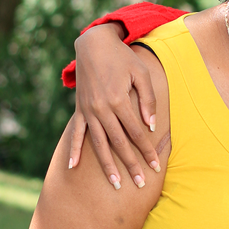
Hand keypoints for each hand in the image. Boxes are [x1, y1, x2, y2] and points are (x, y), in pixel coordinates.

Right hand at [68, 22, 159, 189]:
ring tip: (116, 184)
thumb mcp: (141, 73)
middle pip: (119, 143)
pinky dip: (74, 150)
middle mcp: (101, 109)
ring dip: (107, 165)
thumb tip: (151, 127)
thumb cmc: (123, 58)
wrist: (93, 44)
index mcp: (119, 101)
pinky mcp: (79, 109)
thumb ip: (148, 100)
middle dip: (131, 165)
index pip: (136, 133)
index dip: (147, 151)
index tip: (155, 167)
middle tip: (140, 184)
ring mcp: (88, 111)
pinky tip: (73, 167)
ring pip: (98, 144)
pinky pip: (77, 133)